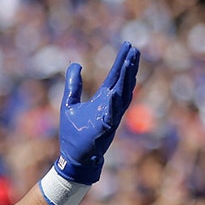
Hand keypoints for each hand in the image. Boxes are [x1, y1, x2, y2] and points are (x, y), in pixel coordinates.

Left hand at [56, 41, 139, 183]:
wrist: (74, 158)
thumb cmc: (74, 133)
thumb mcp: (69, 103)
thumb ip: (73, 84)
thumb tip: (75, 64)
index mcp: (103, 99)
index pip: (115, 76)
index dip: (122, 61)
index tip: (129, 46)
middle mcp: (110, 106)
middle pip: (122, 82)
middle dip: (128, 65)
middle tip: (134, 48)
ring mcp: (110, 117)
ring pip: (122, 96)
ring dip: (126, 80)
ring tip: (129, 63)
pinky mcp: (105, 129)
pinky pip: (112, 115)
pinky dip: (114, 104)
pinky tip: (116, 91)